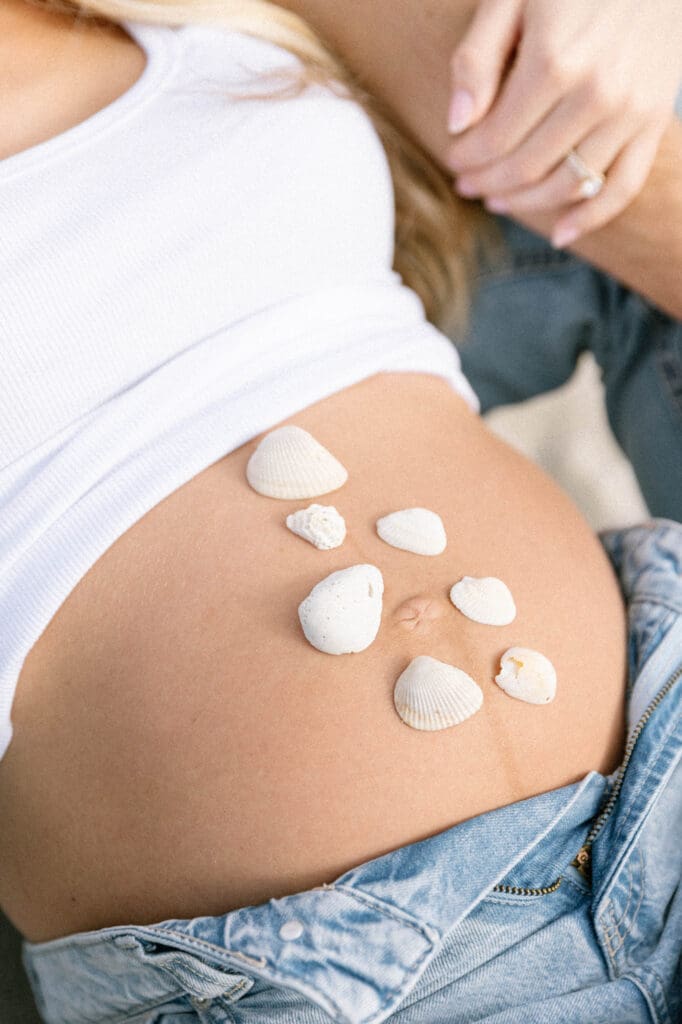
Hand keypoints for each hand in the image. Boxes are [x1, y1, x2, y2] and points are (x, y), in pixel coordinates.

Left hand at [445, 0, 681, 246]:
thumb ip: (478, 57)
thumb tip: (455, 124)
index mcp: (554, 61)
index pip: (494, 138)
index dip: (467, 158)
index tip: (452, 159)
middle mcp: (596, 93)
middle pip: (526, 167)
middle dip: (488, 183)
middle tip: (467, 184)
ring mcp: (630, 112)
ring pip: (566, 185)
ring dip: (526, 203)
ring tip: (499, 200)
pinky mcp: (655, 120)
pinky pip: (622, 186)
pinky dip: (589, 218)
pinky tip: (559, 234)